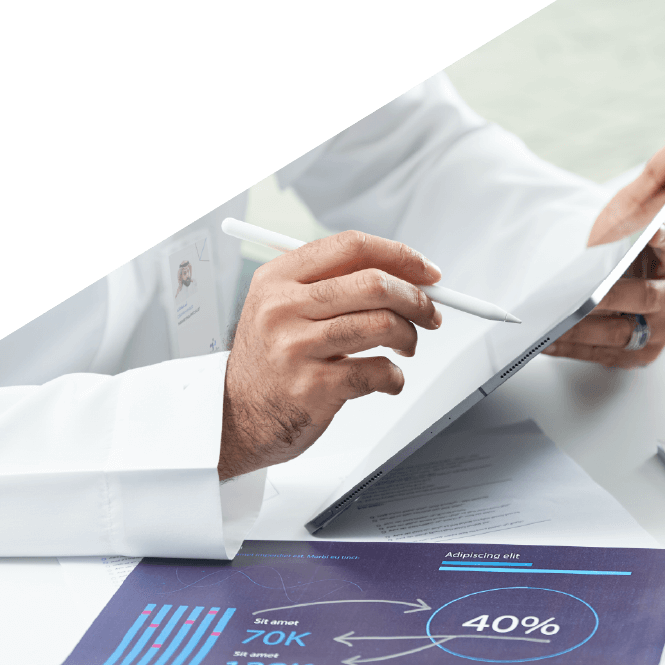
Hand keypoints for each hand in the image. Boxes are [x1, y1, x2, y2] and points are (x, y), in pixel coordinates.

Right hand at [218, 231, 441, 479]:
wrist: (234, 417)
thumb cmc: (268, 362)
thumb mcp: (280, 308)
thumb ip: (331, 285)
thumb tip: (403, 274)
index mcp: (278, 278)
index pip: (351, 248)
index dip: (399, 256)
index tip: (425, 271)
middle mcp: (283, 308)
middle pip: (373, 283)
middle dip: (415, 298)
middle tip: (429, 312)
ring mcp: (297, 348)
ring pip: (381, 325)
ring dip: (409, 336)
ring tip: (406, 346)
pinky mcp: (313, 387)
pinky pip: (377, 371)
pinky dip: (395, 377)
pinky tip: (387, 379)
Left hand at [543, 135, 664, 368]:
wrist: (612, 274)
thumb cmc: (626, 239)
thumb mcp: (636, 204)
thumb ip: (659, 174)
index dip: (663, 237)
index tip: (649, 231)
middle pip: (646, 299)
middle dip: (612, 297)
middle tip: (583, 293)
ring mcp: (659, 329)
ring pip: (622, 333)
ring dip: (586, 328)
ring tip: (553, 321)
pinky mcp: (636, 354)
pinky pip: (603, 355)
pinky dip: (574, 348)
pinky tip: (546, 340)